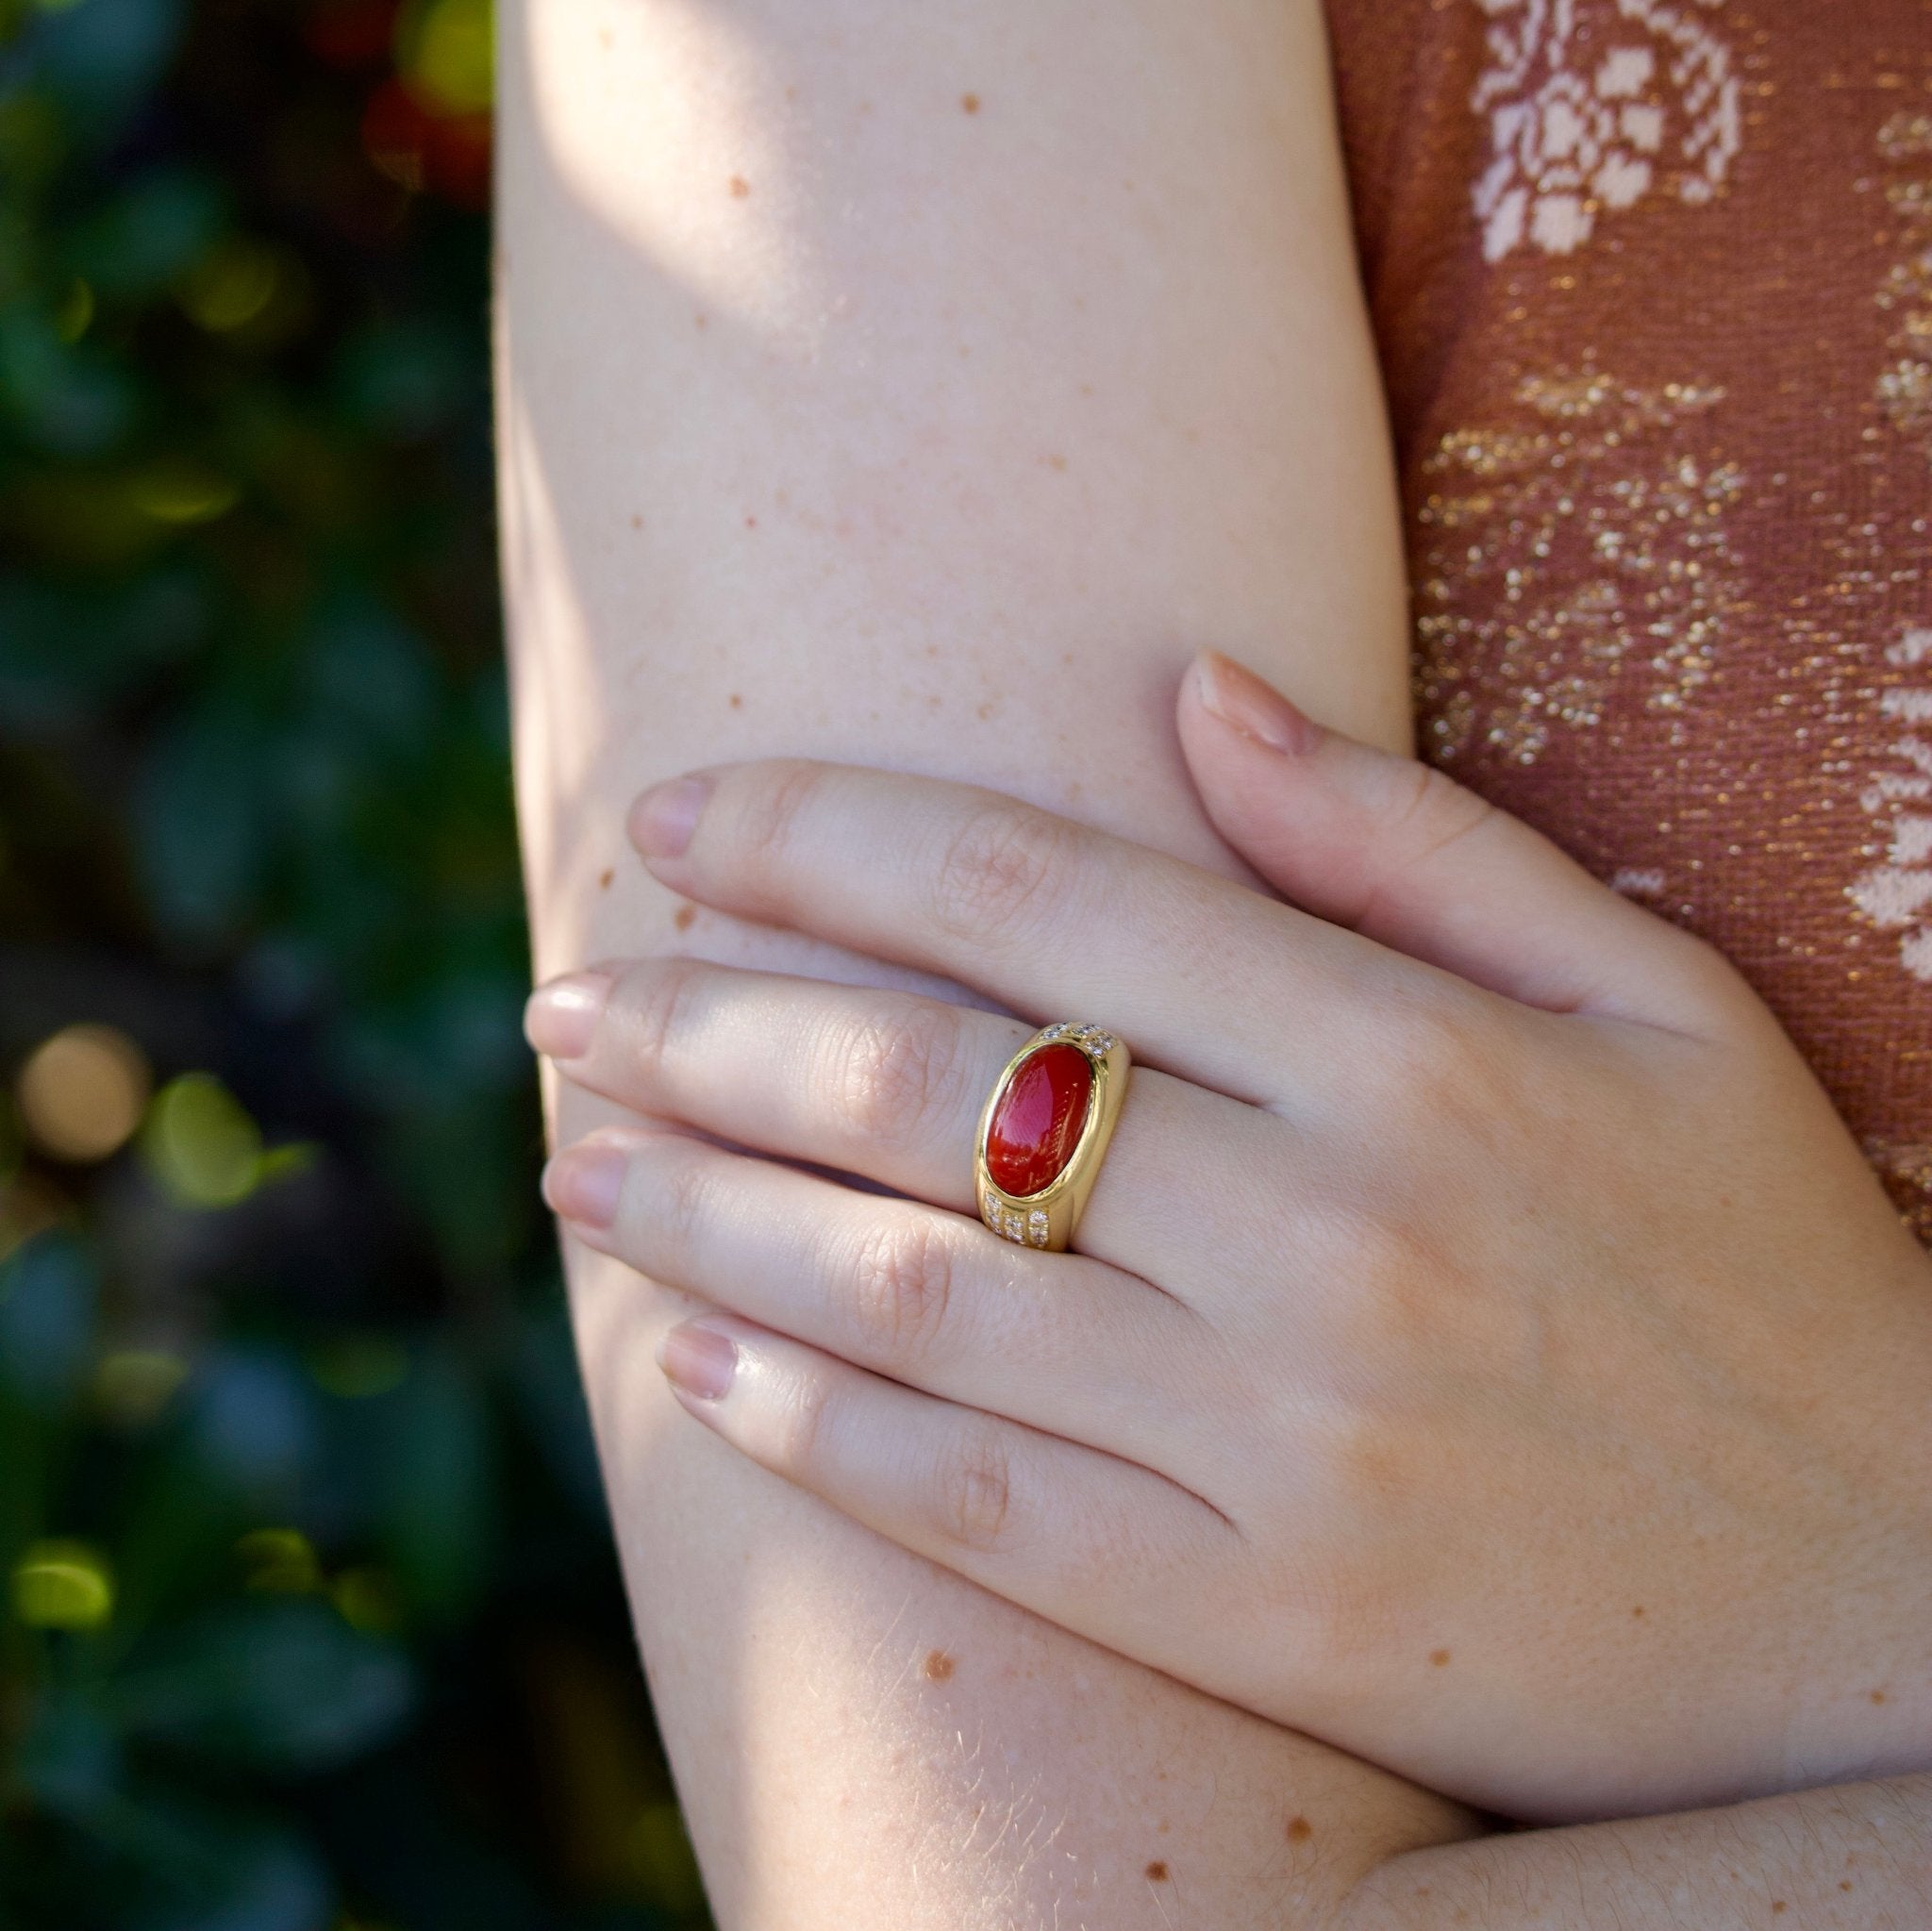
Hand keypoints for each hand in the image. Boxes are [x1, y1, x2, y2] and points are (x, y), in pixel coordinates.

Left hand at [526, 649, 1931, 1823]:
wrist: (1879, 1606)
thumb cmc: (1762, 1264)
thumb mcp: (1651, 1001)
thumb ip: (1412, 840)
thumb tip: (1190, 686)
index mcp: (1415, 1049)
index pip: (1036, 887)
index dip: (821, 837)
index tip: (675, 822)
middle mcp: (1329, 1231)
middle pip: (927, 1086)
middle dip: (704, 1023)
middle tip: (564, 996)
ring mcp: (1286, 1438)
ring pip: (910, 1294)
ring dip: (705, 1211)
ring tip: (574, 1157)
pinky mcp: (1263, 1613)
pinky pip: (979, 1509)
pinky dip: (811, 1431)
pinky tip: (689, 1362)